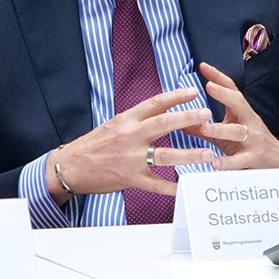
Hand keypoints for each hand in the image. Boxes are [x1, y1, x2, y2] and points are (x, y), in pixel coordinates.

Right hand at [50, 87, 218, 199]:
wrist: (70, 166)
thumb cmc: (93, 145)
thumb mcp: (113, 124)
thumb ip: (136, 119)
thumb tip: (161, 111)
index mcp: (126, 120)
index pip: (155, 103)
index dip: (176, 96)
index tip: (194, 91)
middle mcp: (130, 136)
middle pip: (164, 123)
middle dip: (188, 118)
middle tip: (207, 114)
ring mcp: (131, 158)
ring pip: (166, 155)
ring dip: (189, 154)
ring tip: (208, 154)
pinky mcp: (130, 178)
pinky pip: (156, 184)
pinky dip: (172, 187)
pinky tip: (186, 187)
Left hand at [193, 62, 278, 169]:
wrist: (278, 161)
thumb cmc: (250, 144)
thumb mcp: (228, 133)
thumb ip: (206, 128)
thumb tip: (182, 121)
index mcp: (242, 112)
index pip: (231, 90)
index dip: (218, 77)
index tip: (203, 66)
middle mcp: (249, 121)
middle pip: (238, 104)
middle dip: (224, 94)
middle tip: (209, 86)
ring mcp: (253, 139)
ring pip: (237, 131)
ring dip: (220, 129)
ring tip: (204, 127)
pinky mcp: (254, 158)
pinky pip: (239, 160)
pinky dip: (227, 162)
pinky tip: (214, 162)